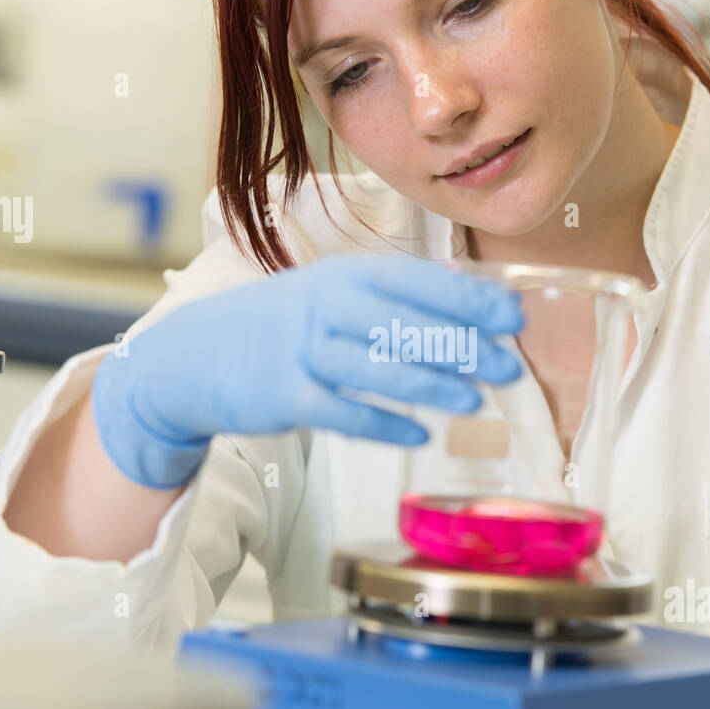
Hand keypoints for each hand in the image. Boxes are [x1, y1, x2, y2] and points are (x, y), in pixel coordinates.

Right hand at [91, 252, 525, 487]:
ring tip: (474, 401)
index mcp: (345, 275)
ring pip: (380, 368)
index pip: (418, 282)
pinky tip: (419, 433)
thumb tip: (468, 314)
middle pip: (406, 325)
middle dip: (463, 346)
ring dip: (433, 384)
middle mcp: (324, 305)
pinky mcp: (285, 394)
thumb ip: (390, 302)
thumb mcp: (332, 294)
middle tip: (508, 367)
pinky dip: (385, 423)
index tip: (513, 317)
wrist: (196, 354)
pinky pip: (345, 413)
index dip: (469, 300)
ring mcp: (303, 350)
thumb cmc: (283, 324)